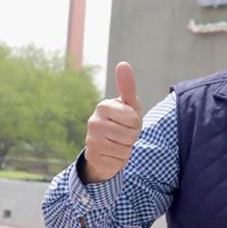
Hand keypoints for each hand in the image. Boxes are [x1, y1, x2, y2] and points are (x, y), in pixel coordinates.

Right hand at [81, 62, 142, 183]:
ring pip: (124, 150)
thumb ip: (127, 86)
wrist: (107, 146)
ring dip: (126, 150)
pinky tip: (112, 155)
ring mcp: (90, 141)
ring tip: (118, 144)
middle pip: (130, 136)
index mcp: (103, 106)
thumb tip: (123, 64)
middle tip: (124, 134)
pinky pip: (118, 163)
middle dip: (132, 137)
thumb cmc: (123, 121)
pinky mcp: (93, 158)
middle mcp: (93, 122)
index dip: (136, 123)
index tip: (129, 121)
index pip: (133, 119)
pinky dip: (120, 161)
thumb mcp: (129, 104)